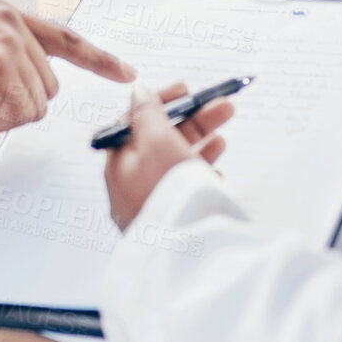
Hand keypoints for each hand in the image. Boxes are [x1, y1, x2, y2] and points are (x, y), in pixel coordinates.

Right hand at [0, 0, 135, 131]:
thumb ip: (3, 59)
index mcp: (2, 12)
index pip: (64, 36)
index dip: (99, 59)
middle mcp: (10, 18)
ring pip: (35, 106)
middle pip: (48, 88)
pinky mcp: (2, 64)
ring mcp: (9, 39)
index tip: (128, 74)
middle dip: (13, 105)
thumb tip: (36, 92)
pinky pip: (18, 116)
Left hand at [103, 82, 234, 229]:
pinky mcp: (173, 220)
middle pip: (160, 140)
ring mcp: (152, 204)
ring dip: (201, 144)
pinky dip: (202, 174)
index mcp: (119, 164)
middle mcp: (131, 185)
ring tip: (223, 138)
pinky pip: (186, 190)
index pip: (134, 121)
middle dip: (192, 120)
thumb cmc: (167, 193)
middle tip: (222, 106)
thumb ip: (148, 113)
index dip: (161, 101)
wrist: (186, 253)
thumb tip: (138, 91)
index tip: (186, 89)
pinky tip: (216, 173)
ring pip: (176, 164)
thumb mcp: (157, 141)